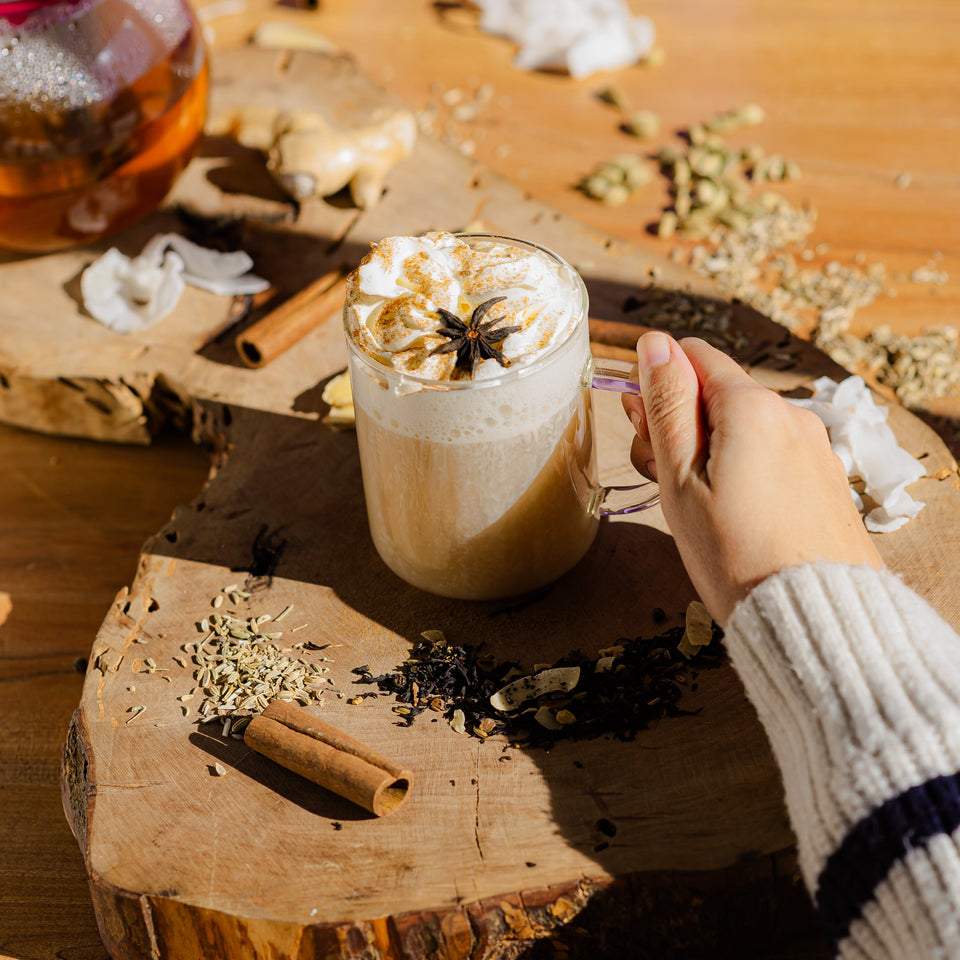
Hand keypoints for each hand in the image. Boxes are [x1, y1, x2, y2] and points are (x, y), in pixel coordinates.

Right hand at [623, 332, 881, 623]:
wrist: (812, 616)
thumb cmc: (733, 554)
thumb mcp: (681, 478)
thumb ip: (668, 405)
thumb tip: (655, 343)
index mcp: (751, 407)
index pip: (693, 355)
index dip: (657, 383)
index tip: (641, 426)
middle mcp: (791, 414)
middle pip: (718, 392)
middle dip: (679, 421)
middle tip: (660, 476)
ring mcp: (814, 446)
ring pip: (744, 425)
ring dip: (709, 448)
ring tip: (695, 505)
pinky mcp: (824, 478)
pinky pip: (772, 452)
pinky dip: (743, 468)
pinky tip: (732, 514)